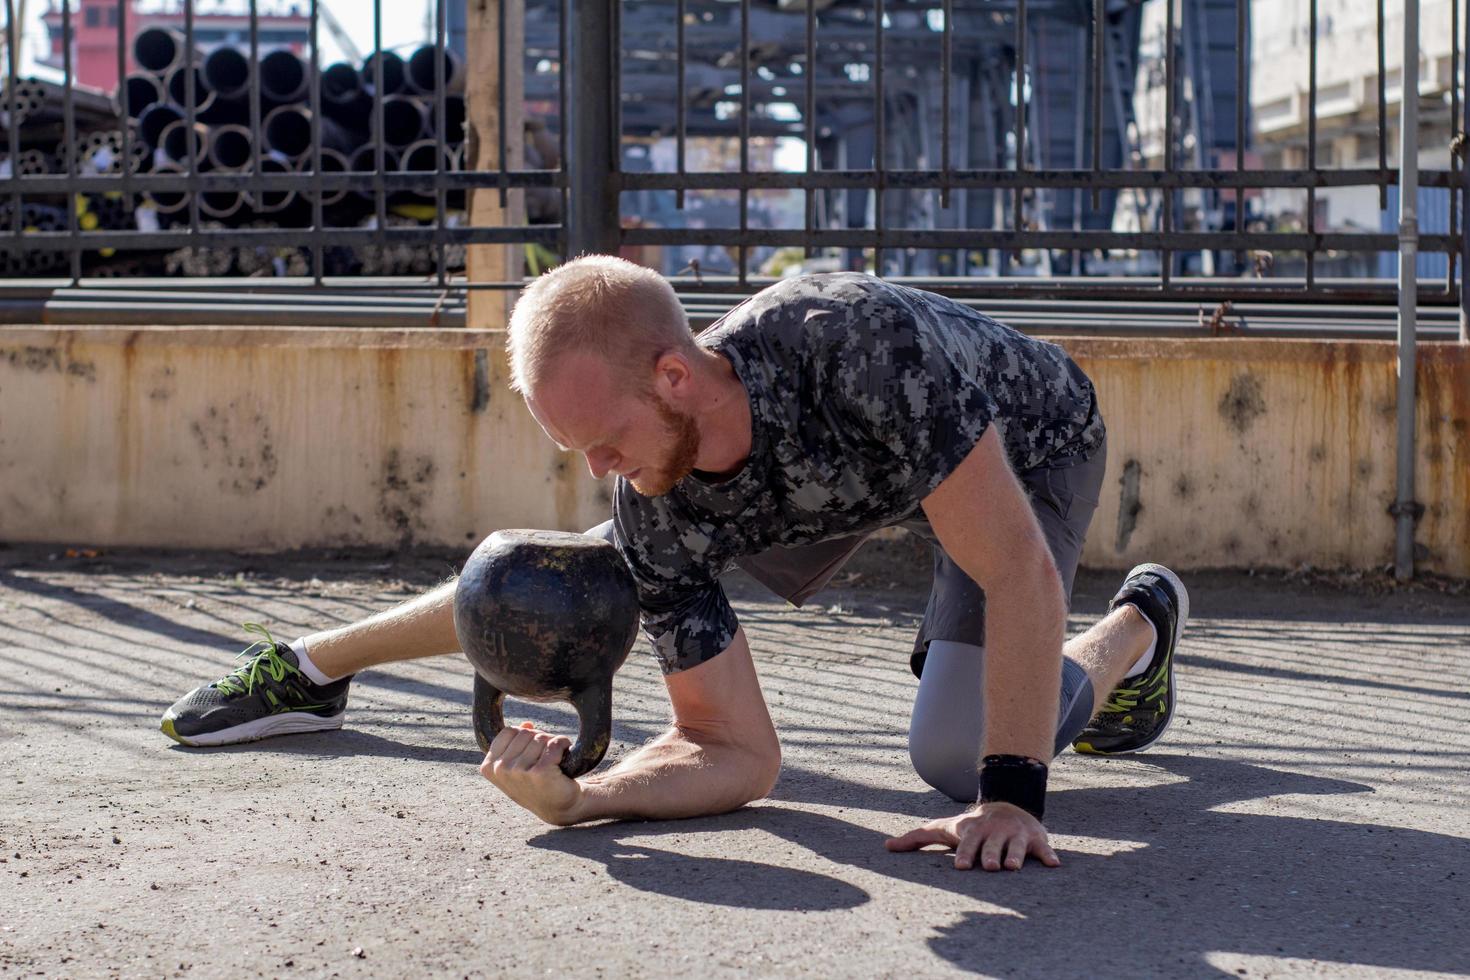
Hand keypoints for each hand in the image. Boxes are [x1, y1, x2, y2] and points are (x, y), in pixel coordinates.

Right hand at [479, 721, 583, 824]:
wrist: (558, 807)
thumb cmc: (537, 784)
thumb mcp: (518, 764)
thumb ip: (517, 744)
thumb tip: (526, 724)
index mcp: (489, 767)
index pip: (509, 731)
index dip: (524, 737)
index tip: (530, 754)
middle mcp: (501, 770)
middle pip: (525, 732)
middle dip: (539, 740)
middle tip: (544, 758)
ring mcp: (519, 771)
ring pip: (540, 737)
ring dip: (552, 744)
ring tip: (553, 762)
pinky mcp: (540, 772)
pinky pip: (554, 743)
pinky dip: (563, 746)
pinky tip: (563, 759)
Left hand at [885, 801, 1060, 870]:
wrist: (1005, 806)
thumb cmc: (969, 826)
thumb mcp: (943, 828)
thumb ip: (917, 838)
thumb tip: (886, 847)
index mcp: (973, 831)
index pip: (967, 843)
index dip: (964, 854)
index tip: (961, 867)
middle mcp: (995, 832)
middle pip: (992, 845)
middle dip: (990, 854)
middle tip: (989, 867)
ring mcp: (1016, 835)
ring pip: (1017, 847)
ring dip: (1016, 856)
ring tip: (1014, 867)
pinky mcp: (1036, 839)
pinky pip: (1044, 848)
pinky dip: (1049, 855)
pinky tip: (1054, 865)